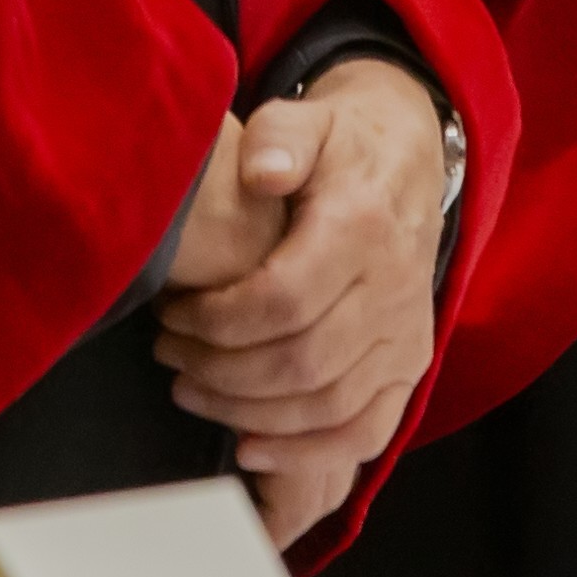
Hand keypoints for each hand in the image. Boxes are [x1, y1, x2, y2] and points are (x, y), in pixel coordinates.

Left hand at [158, 63, 456, 548]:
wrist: (405, 167)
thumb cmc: (338, 148)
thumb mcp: (306, 122)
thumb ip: (279, 137)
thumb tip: (263, 170)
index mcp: (362, 226)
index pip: (285, 298)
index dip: (218, 320)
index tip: (172, 312)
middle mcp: (393, 289)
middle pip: (301, 361)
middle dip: (220, 370)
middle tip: (169, 354)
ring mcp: (404, 336)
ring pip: (327, 405)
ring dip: (247, 411)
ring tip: (190, 390)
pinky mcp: (408, 369)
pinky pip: (364, 432)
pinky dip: (307, 454)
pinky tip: (250, 448)